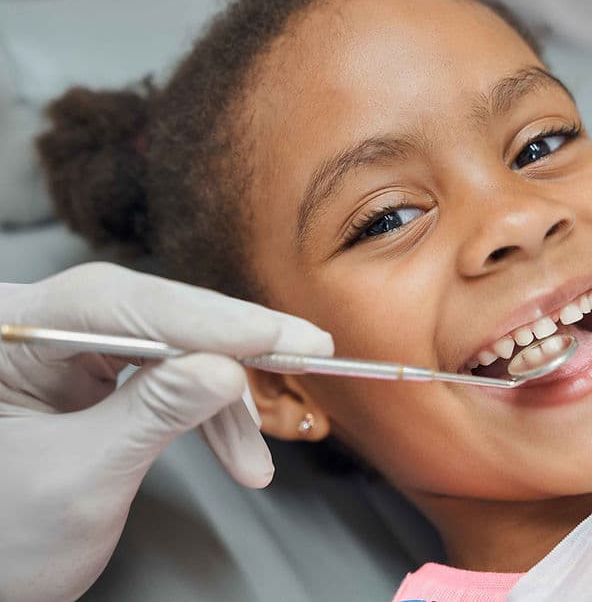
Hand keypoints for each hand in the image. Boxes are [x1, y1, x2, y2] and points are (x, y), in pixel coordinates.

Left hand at [0, 263, 332, 601]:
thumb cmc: (0, 542)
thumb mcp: (82, 480)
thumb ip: (154, 414)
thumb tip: (227, 369)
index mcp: (5, 336)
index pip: (113, 305)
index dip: (202, 319)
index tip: (271, 334)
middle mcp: (35, 327)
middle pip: (151, 314)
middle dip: (231, 347)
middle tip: (306, 350)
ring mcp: (64, 347)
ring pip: (170, 344)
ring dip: (224, 399)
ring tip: (255, 455)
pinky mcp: (92, 370)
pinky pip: (167, 373)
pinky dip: (207, 412)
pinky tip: (238, 449)